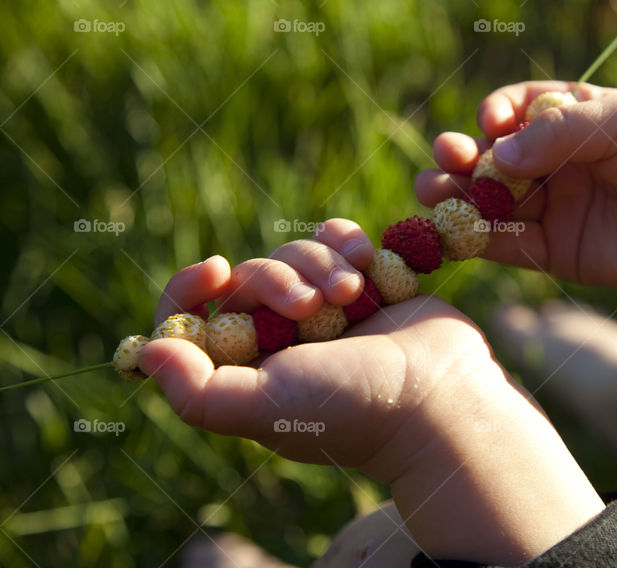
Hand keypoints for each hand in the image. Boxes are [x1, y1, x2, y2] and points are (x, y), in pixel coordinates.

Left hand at [141, 219, 602, 563]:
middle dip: (279, 280)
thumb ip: (197, 391)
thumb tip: (144, 352)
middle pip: (248, 277)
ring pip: (294, 252)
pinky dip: (348, 242)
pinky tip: (370, 264)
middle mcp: (281, 339)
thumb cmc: (354, 409)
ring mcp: (325, 310)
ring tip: (356, 296)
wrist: (441, 396)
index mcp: (247, 370)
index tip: (216, 270)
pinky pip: (336, 237)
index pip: (191, 319)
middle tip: (313, 307)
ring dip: (322, 264)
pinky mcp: (365, 283)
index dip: (190, 288)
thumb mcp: (265, 409)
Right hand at [416, 81, 616, 323]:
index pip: (519, 108)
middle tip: (448, 155)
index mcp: (574, 119)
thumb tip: (498, 153)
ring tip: (431, 189)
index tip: (492, 119)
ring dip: (456, 195)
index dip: (497, 111)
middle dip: (463, 154)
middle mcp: (556, 163)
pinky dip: (477, 235)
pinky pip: (505, 241)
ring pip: (489, 199)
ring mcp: (551, 207)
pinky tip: (455, 226)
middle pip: (493, 155)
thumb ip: (561, 132)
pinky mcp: (551, 251)